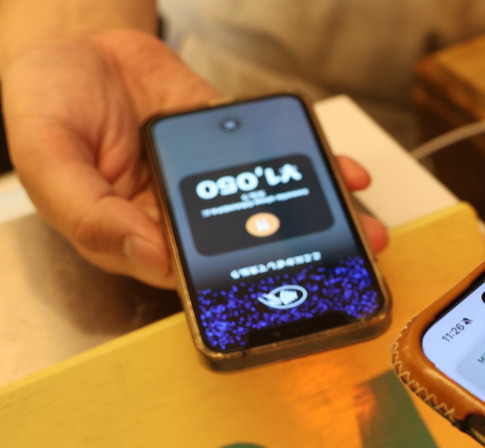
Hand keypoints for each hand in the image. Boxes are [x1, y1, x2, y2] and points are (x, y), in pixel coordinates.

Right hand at [2, 29, 385, 288]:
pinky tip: (347, 173)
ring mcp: (215, 184)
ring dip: (321, 220)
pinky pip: (279, 161)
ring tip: (364, 230)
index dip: (237, 287)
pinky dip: (316, 165)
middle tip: (345, 269)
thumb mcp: (48, 161)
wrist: (79, 45)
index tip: (280, 293)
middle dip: (297, 261)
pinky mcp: (236, 147)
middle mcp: (181, 217)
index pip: (192, 275)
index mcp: (135, 236)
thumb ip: (90, 214)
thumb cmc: (49, 105)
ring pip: (273, 210)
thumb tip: (148, 254)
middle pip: (246, 249)